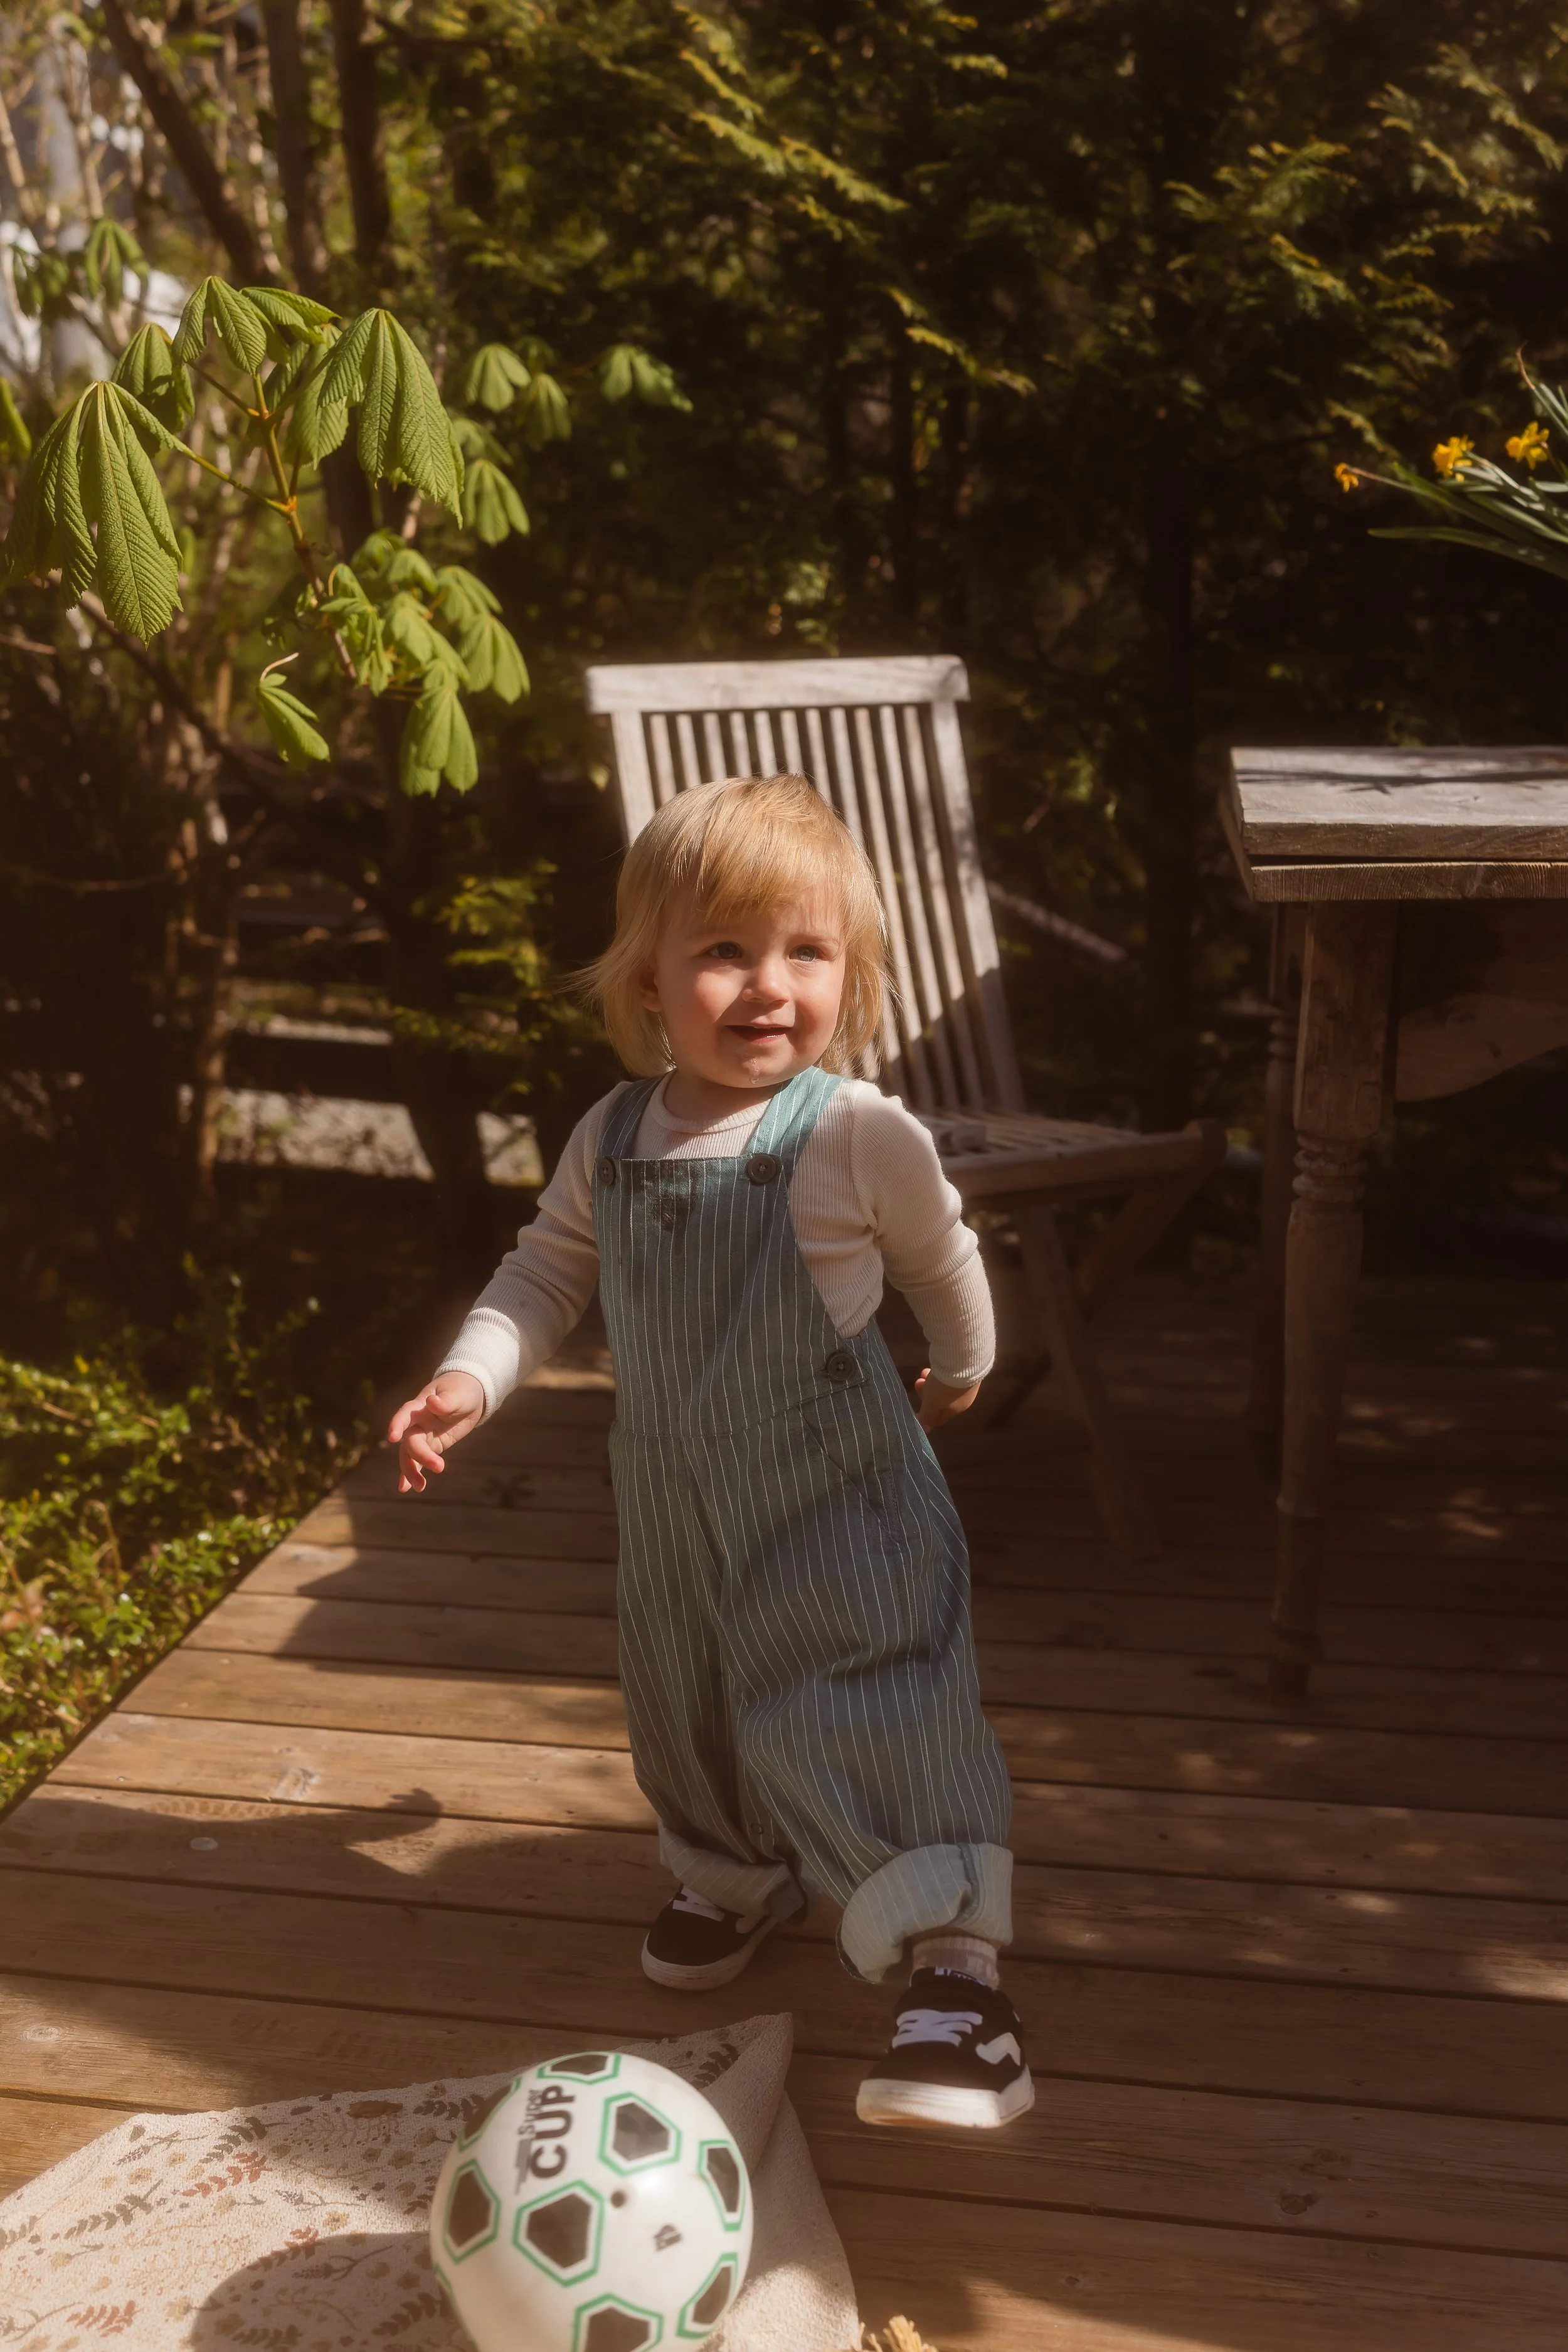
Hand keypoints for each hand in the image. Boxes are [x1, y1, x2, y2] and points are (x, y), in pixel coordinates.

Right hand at [387, 1372, 486, 1492]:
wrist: (469, 1396)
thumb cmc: (461, 1390)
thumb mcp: (458, 1393)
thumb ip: (445, 1401)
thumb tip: (432, 1402)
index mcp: (420, 1406)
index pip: (405, 1415)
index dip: (397, 1425)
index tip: (392, 1437)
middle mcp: (416, 1422)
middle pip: (411, 1441)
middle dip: (420, 1456)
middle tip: (439, 1467)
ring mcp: (423, 1435)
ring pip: (410, 1455)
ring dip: (412, 1471)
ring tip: (419, 1487)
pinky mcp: (431, 1446)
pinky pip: (418, 1461)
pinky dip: (413, 1474)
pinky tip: (408, 1489)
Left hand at [914, 1367, 979, 1431]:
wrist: (962, 1362)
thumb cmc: (944, 1387)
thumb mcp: (932, 1404)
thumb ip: (927, 1416)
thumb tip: (925, 1430)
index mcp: (956, 1410)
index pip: (939, 1418)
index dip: (926, 1416)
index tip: (915, 1410)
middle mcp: (963, 1399)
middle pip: (940, 1401)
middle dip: (926, 1394)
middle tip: (918, 1383)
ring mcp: (965, 1384)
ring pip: (943, 1387)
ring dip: (930, 1382)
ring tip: (923, 1373)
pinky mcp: (966, 1370)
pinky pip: (949, 1375)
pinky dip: (939, 1373)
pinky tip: (934, 1367)